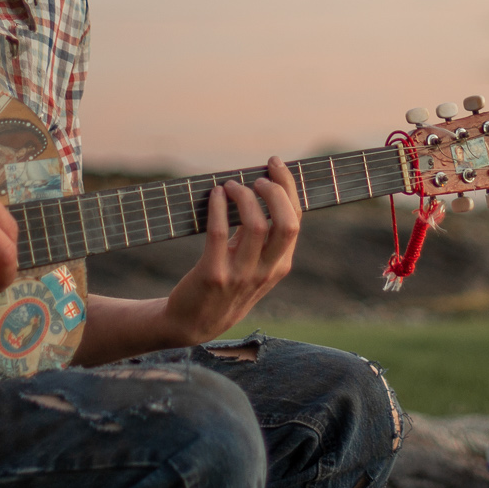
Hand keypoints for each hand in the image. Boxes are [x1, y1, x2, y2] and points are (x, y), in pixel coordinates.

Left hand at [160, 158, 301, 344]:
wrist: (193, 323)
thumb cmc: (225, 286)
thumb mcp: (252, 267)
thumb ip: (260, 238)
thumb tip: (260, 191)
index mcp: (279, 266)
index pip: (295, 221)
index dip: (288, 188)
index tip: (275, 164)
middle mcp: (265, 272)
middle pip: (286, 224)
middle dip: (275, 192)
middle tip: (257, 177)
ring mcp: (240, 275)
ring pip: (255, 226)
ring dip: (244, 196)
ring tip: (231, 185)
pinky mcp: (212, 275)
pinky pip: (219, 233)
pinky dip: (219, 208)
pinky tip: (215, 195)